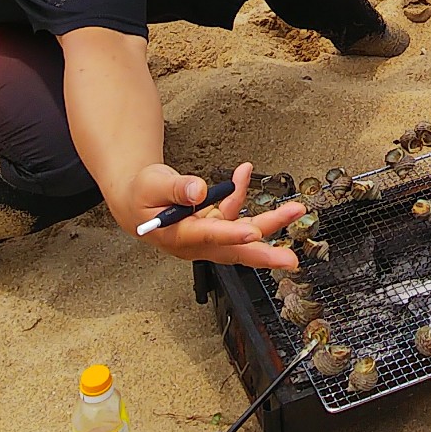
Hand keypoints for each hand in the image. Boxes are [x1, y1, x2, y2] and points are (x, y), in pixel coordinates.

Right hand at [129, 160, 304, 269]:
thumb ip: (176, 187)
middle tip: (290, 260)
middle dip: (265, 254)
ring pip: (242, 232)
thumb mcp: (153, 184)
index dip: (231, 235)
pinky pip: (234, 212)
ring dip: (269, 220)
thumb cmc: (142, 195)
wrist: (136, 203)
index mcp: (178, 236)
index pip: (209, 236)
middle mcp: (197, 241)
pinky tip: (244, 171)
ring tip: (294, 209)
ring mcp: (207, 236)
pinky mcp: (213, 226)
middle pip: (235, 248)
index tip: (253, 235)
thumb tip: (198, 189)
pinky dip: (240, 193)